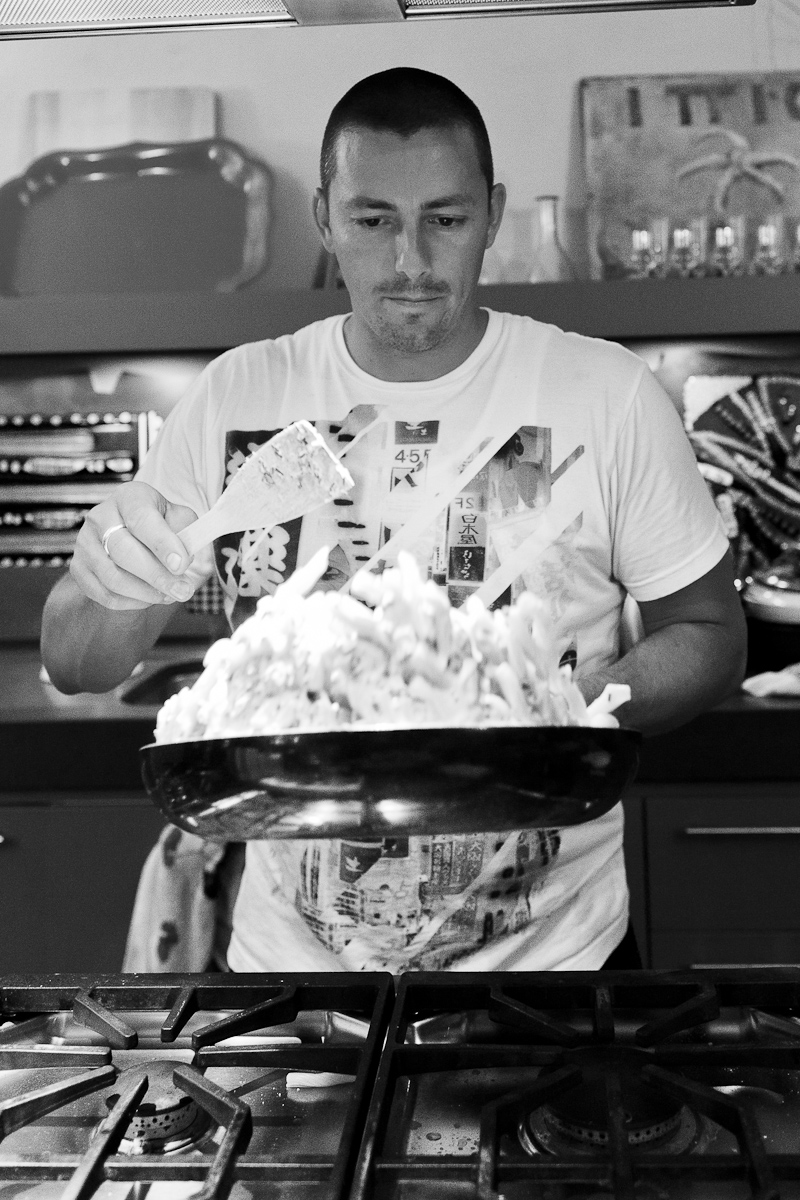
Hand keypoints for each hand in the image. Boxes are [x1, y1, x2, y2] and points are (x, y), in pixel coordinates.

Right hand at [71, 482, 201, 609]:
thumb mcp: (182, 522)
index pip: (141, 518)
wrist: (137, 540)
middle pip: (123, 551)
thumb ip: (188, 537)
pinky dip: (132, 602)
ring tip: (170, 595)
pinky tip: (150, 597)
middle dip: (157, 575)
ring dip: (146, 593)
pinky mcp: (78, 569)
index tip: (181, 565)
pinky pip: (105, 594)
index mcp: (130, 497)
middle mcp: (100, 516)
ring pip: (112, 577)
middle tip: (183, 591)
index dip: (162, 543)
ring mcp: (84, 543)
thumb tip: (182, 562)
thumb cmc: (164, 528)